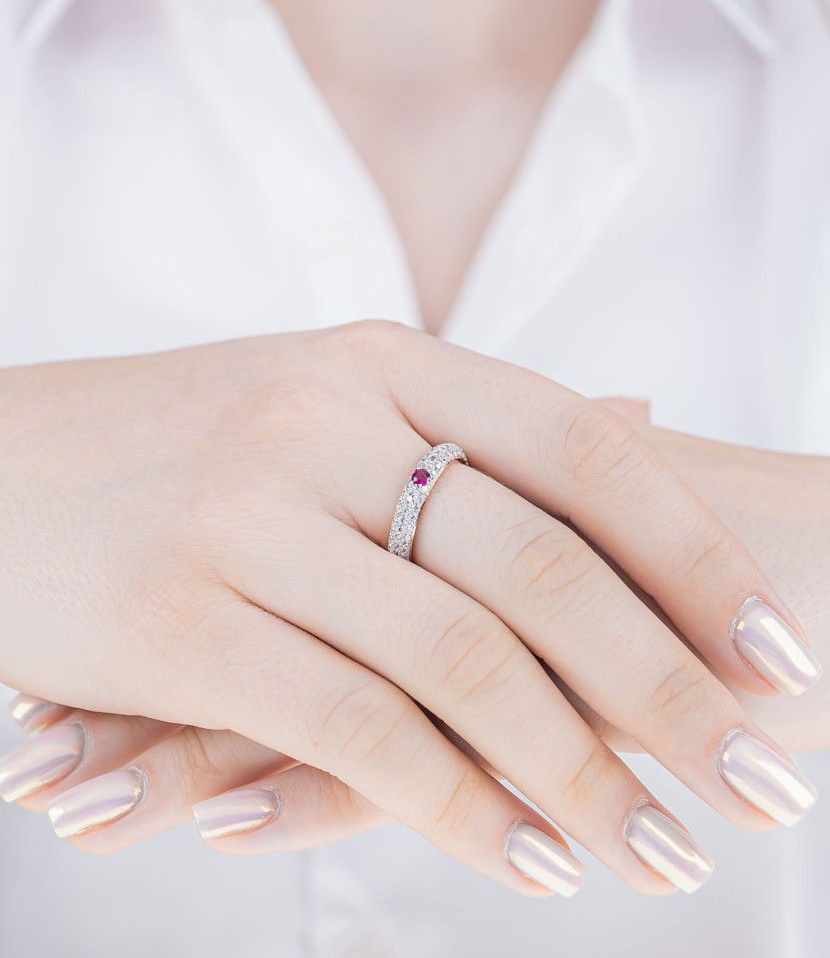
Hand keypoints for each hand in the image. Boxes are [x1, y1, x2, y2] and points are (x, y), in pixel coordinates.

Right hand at [0, 323, 818, 895]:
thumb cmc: (180, 444)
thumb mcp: (330, 396)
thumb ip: (480, 421)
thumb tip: (646, 416)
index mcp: (379, 364)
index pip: (579, 450)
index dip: (692, 553)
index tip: (774, 648)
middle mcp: (324, 425)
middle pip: (541, 565)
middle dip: (670, 687)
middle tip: (758, 778)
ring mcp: (246, 518)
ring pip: (459, 659)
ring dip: (577, 772)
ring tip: (659, 852)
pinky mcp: (177, 621)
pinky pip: (351, 725)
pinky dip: (455, 805)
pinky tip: (525, 859)